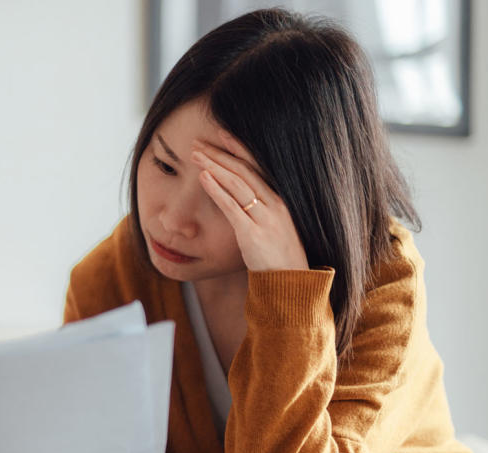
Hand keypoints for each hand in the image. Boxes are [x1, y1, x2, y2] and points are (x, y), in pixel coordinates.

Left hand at [192, 129, 308, 271]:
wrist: (292, 283)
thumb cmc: (280, 258)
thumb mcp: (274, 228)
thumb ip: (259, 211)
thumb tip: (239, 198)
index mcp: (280, 200)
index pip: (258, 166)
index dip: (239, 148)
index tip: (221, 134)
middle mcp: (275, 204)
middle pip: (244, 170)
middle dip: (220, 153)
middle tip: (199, 142)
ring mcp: (265, 218)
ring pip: (237, 183)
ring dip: (214, 166)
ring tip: (195, 154)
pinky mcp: (253, 233)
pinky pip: (232, 206)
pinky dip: (217, 189)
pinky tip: (203, 177)